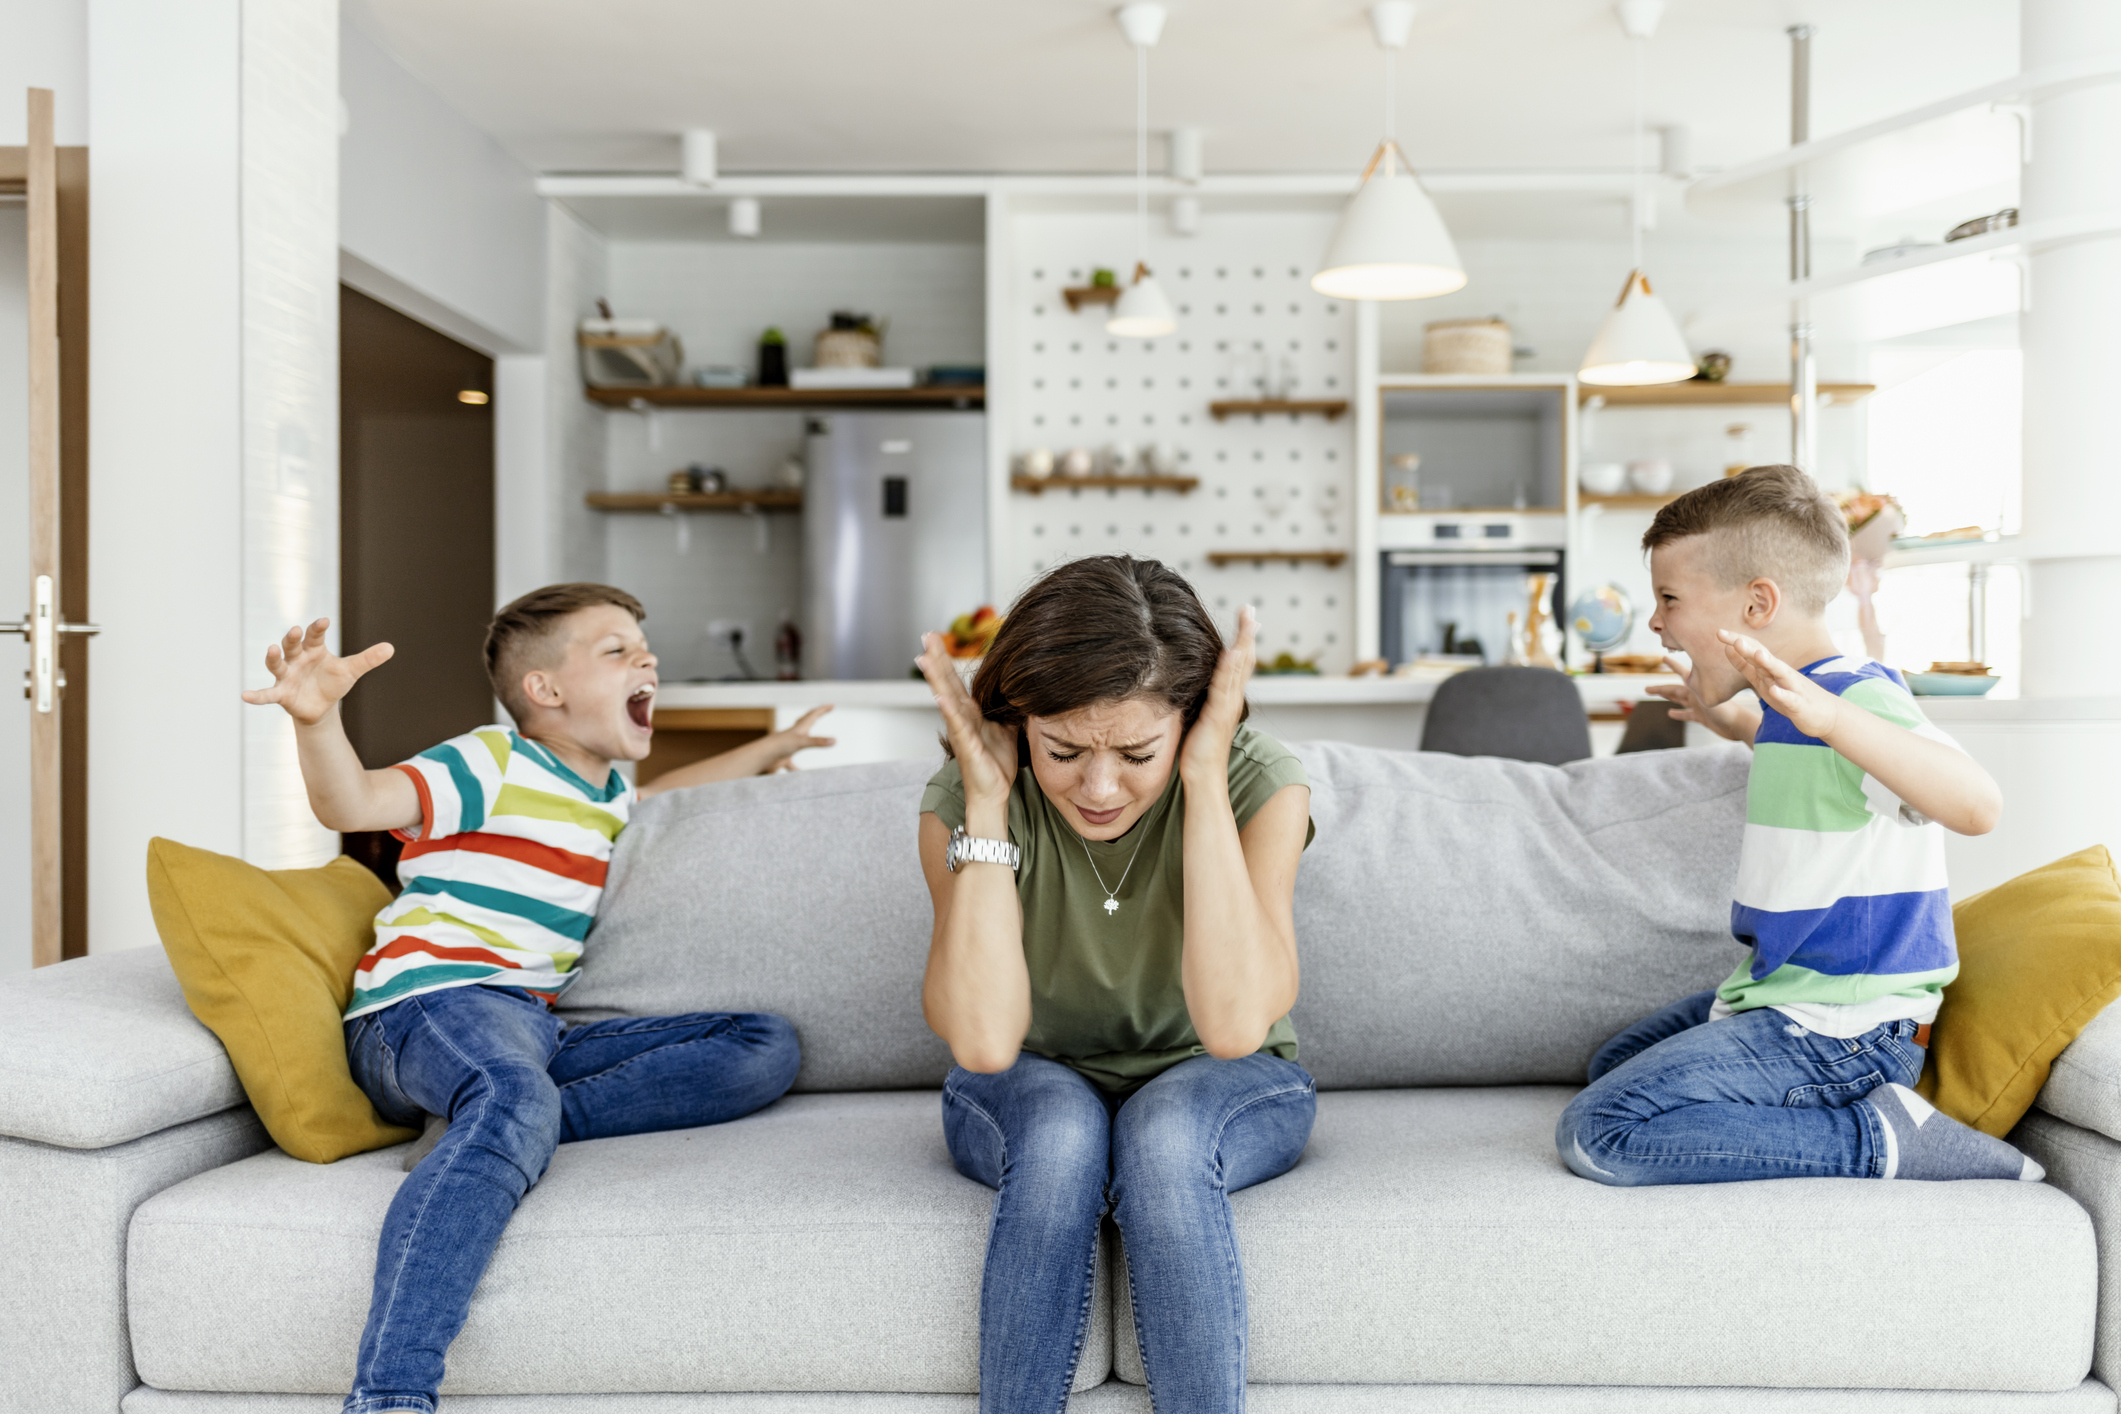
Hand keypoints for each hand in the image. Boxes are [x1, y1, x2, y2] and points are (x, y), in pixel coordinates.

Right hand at [240, 619, 392, 726]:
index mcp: (314, 650)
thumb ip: (368, 659)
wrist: (321, 707)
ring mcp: (287, 676)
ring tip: (271, 649)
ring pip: (277, 664)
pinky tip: (245, 696)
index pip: (315, 635)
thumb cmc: (333, 682)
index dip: (318, 628)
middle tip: (296, 630)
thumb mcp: (351, 671)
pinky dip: (256, 695)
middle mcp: (297, 659)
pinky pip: (267, 694)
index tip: (324, 620)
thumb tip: (392, 648)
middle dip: (293, 638)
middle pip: (292, 645)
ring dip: (273, 657)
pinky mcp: (281, 693)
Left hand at [756, 705, 836, 772]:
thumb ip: (818, 742)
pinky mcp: (783, 758)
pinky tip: (800, 776)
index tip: (832, 705)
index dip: (823, 710)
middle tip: (824, 711)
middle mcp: (794, 735)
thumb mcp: (802, 742)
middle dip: (816, 716)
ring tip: (816, 742)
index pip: (813, 715)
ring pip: (800, 742)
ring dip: (808, 741)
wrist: (761, 756)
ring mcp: (788, 746)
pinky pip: (792, 764)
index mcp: (799, 728)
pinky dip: (797, 770)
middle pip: (806, 722)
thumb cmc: (779, 745)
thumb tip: (834, 741)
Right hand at [917, 632, 1017, 806]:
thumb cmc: (997, 763)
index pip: (956, 681)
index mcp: (971, 713)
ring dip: (936, 679)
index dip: (947, 660)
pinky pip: (957, 726)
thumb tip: (1022, 688)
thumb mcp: (1007, 728)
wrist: (994, 793)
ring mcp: (962, 732)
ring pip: (947, 699)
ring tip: (925, 659)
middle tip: (926, 636)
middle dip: (937, 659)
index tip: (936, 638)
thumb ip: (1008, 708)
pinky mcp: (967, 746)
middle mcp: (962, 719)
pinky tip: (941, 697)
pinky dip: (948, 710)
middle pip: (947, 683)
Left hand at [1181, 605, 1256, 781]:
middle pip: (1244, 661)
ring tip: (1247, 619)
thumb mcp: (1197, 719)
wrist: (1203, 780)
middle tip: (1250, 609)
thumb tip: (1185, 686)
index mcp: (1227, 700)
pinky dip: (1230, 668)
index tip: (1245, 619)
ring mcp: (1227, 708)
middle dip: (1247, 633)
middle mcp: (1231, 700)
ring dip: (1243, 642)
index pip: (1237, 665)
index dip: (1242, 641)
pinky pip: (1224, 688)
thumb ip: (1197, 701)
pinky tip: (1233, 651)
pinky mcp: (1218, 716)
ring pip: (1238, 669)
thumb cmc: (1197, 755)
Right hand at [1643, 653, 1755, 742]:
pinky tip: (1670, 713)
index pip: (1682, 673)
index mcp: (1699, 687)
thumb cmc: (1731, 710)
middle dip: (1661, 688)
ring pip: (1679, 699)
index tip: (1663, 658)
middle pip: (1675, 690)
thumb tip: (1701, 668)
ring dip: (1667, 697)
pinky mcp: (1703, 717)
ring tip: (1655, 694)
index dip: (1672, 666)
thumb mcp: (1714, 695)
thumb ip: (1706, 682)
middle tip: (1646, 688)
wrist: (1739, 725)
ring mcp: (1699, 705)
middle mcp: (1697, 695)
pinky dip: (1679, 714)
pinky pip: (1688, 714)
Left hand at [1718, 630, 1842, 738]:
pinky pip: (1790, 699)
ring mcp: (1792, 688)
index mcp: (1770, 670)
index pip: (1753, 650)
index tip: (1718, 632)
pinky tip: (1775, 691)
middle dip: (1748, 648)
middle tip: (1732, 639)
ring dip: (1768, 663)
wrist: (1826, 715)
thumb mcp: (1763, 682)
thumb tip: (1729, 648)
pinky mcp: (1800, 704)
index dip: (1736, 642)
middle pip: (1764, 657)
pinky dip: (1782, 694)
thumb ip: (1746, 666)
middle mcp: (1781, 674)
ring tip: (1756, 654)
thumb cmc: (1791, 697)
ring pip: (1780, 673)